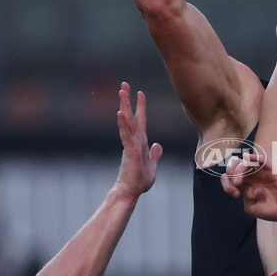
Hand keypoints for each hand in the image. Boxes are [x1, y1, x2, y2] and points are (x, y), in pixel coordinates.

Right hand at [116, 82, 162, 196]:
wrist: (131, 191)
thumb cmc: (139, 180)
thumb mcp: (152, 165)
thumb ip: (154, 155)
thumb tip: (157, 146)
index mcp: (140, 141)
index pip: (140, 119)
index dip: (140, 106)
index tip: (139, 92)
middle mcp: (134, 140)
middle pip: (130, 116)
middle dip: (127, 100)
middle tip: (124, 84)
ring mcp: (130, 144)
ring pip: (126, 121)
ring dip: (124, 106)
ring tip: (121, 92)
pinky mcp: (129, 151)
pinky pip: (125, 135)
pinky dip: (123, 124)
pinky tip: (119, 113)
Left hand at [221, 155, 276, 223]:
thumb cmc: (270, 210)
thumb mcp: (251, 208)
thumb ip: (246, 198)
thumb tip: (249, 187)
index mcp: (245, 183)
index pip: (229, 176)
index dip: (227, 183)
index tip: (236, 195)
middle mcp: (251, 175)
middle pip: (235, 165)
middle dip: (231, 174)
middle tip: (237, 186)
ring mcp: (261, 172)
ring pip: (245, 161)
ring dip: (238, 170)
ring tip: (239, 183)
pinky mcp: (272, 170)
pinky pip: (261, 159)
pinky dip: (253, 157)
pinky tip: (247, 159)